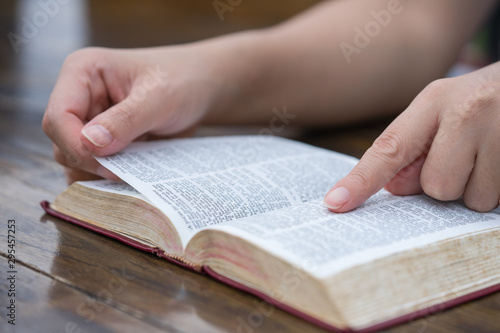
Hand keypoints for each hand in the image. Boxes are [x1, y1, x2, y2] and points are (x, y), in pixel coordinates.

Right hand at [43, 46, 219, 182]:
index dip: (77, 147)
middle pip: (62, 143)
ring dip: (99, 173)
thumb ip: (125, 120)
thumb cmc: (182, 81)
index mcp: (82, 72)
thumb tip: (90, 144)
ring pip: (74, 159)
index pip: (58, 117)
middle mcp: (79, 97)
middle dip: (90, 163)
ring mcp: (89, 120)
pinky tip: (134, 175)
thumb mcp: (159, 98)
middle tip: (127, 173)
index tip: (109, 166)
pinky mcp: (102, 140)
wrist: (200, 89)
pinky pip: (93, 167)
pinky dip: (109, 177)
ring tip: (134, 171)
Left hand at [324, 62, 499, 212]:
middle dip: (445, 182)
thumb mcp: (439, 112)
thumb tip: (394, 188)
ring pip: (470, 199)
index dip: (361, 180)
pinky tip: (498, 161)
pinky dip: (495, 189)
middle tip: (463, 155)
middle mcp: (468, 114)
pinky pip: (496, 200)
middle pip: (436, 186)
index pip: (389, 149)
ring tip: (487, 155)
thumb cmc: (478, 102)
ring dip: (474, 187)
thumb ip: (411, 149)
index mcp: (435, 102)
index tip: (335, 203)